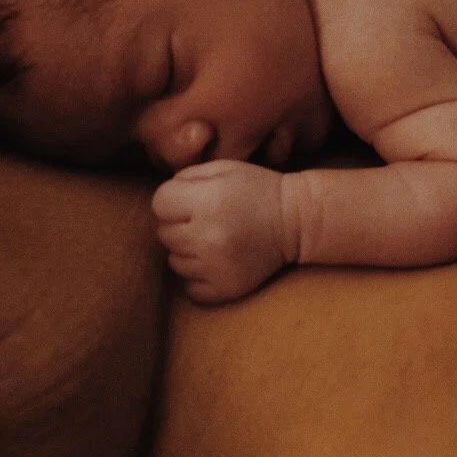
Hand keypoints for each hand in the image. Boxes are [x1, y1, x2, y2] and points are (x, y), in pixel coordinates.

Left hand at [151, 159, 294, 303]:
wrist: (297, 221)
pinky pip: (190, 287)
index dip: (173, 200)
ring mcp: (216, 266)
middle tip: (208, 220)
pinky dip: (198, 277)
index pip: (159, 204)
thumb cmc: (258, 190)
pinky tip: (215, 262)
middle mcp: (208, 236)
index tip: (193, 201)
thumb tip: (161, 201)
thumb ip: (186, 177)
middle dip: (181, 225)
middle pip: (164, 233)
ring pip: (175, 261)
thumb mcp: (224, 168)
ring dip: (189, 251)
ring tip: (214, 240)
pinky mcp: (226, 288)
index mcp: (207, 201)